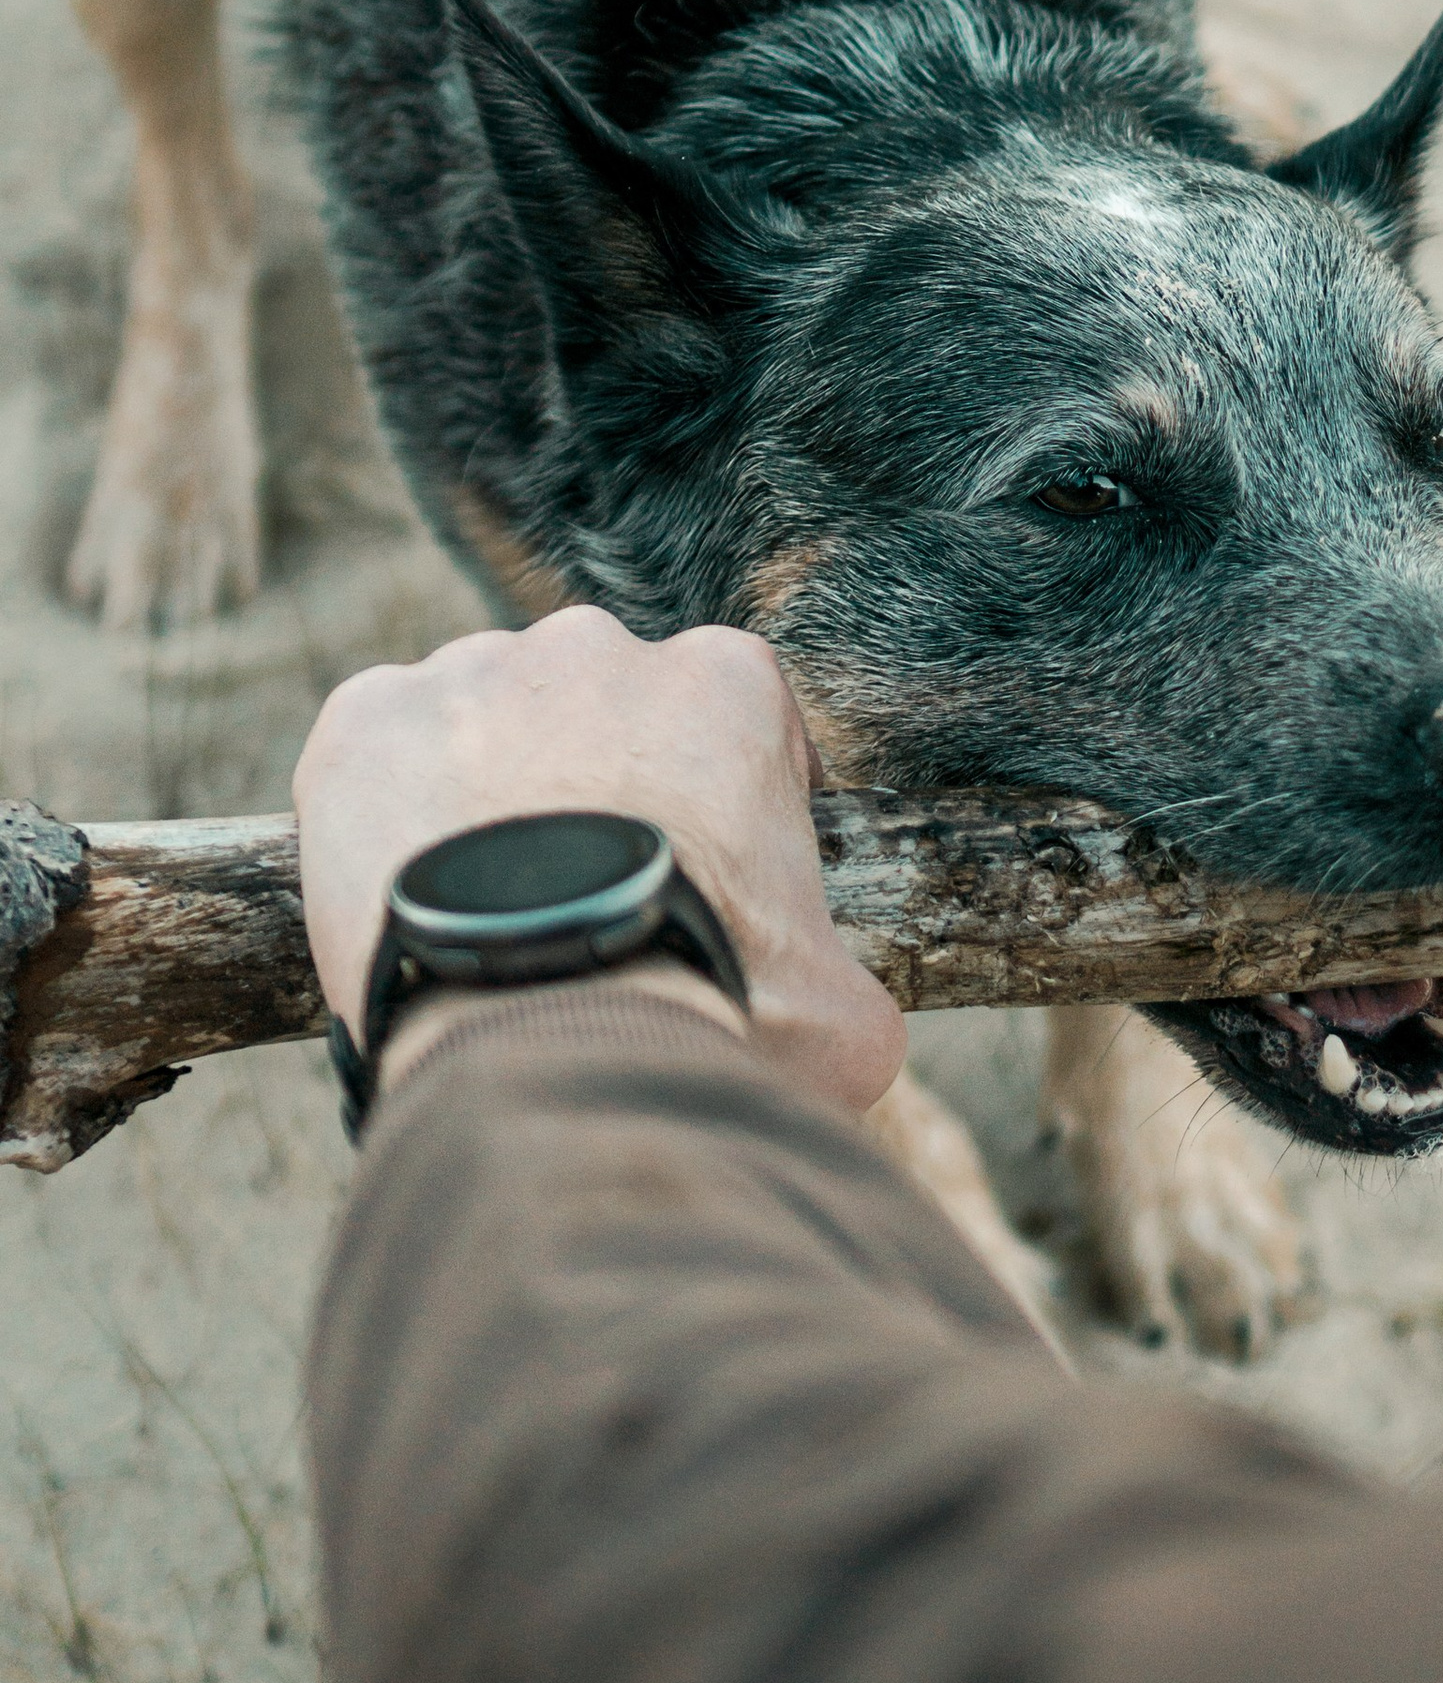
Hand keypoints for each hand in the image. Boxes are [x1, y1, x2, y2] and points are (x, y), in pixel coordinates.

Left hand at [294, 607, 905, 1115]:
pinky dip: (378, 812)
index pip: (723, 716)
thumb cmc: (712, 1013)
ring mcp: (473, 672)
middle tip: (572, 896)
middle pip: (591, 709)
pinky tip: (401, 893)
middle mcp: (600, 647)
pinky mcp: (364, 719)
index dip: (706, 801)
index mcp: (728, 682)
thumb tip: (838, 1015)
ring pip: (477, 723)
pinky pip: (371, 752)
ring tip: (478, 909)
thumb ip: (837, 976)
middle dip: (584, 785)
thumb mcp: (839, 1010)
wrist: (548, 1035)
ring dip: (480, 792)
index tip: (687, 871)